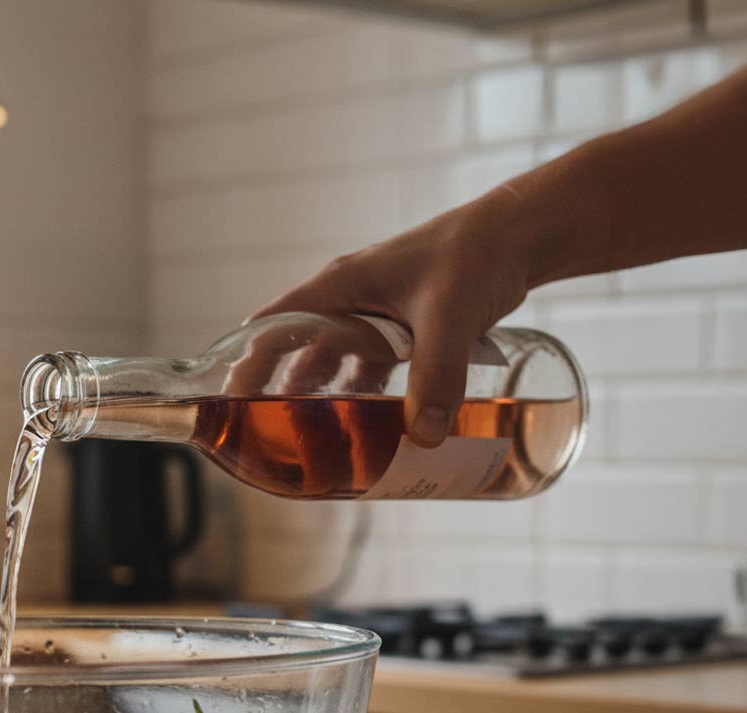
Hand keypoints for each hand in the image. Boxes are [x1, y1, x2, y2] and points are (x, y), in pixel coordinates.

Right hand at [250, 195, 530, 446]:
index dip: (246, 363)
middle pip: (298, 352)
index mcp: (340, 287)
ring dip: (323, 399)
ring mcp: (377, 313)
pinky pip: (371, 365)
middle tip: (271, 438)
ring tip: (313, 441)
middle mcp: (349, 300)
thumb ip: (438, 374)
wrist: (518, 235)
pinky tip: (369, 425)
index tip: (228, 404)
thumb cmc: (474, 255)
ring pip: (334, 363)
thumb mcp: (450, 315)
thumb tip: (427, 437)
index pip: (274, 326)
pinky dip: (364, 394)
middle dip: (281, 394)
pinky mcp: (405, 327)